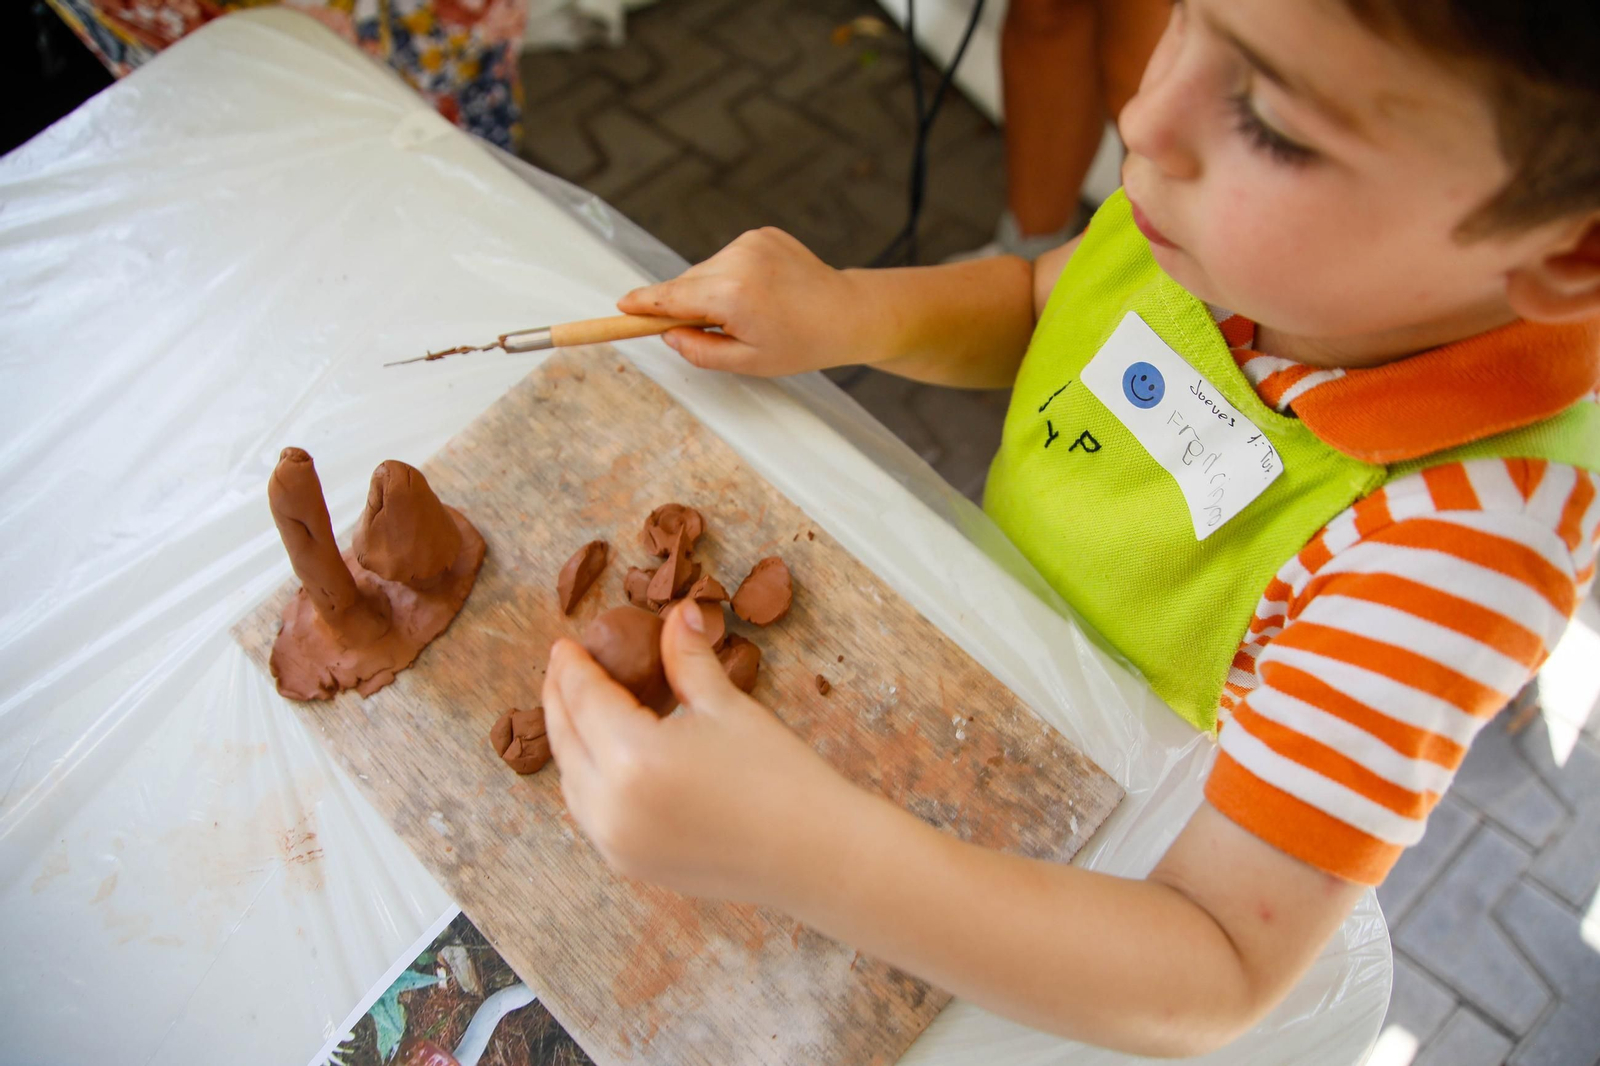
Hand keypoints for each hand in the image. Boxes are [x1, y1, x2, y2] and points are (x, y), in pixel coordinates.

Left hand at [542, 601, 859, 903]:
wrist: (814, 854)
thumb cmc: (780, 777)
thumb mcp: (727, 708)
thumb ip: (688, 659)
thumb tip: (677, 615)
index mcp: (634, 757)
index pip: (584, 699)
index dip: (573, 668)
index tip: (568, 644)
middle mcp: (611, 806)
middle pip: (566, 739)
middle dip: (559, 698)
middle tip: (565, 667)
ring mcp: (616, 842)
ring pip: (570, 780)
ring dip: (569, 739)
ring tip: (580, 706)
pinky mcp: (629, 864)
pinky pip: (588, 813)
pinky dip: (585, 778)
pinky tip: (601, 755)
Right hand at [617, 228, 873, 375]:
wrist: (847, 313)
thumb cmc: (801, 343)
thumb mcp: (748, 362)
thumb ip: (700, 351)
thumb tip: (668, 334)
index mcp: (733, 296)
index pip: (672, 297)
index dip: (644, 304)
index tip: (622, 306)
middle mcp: (738, 261)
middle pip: (687, 283)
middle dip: (685, 304)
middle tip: (705, 329)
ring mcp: (751, 242)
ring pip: (706, 270)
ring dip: (711, 290)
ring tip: (746, 313)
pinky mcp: (761, 233)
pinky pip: (728, 257)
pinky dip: (731, 275)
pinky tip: (758, 292)